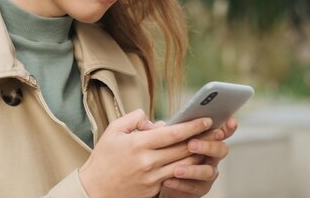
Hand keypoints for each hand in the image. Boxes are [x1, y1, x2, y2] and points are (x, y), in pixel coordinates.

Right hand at [79, 109, 212, 197]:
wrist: (94, 190)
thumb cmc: (103, 158)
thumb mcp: (113, 131)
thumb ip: (134, 118)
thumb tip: (154, 120)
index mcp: (139, 144)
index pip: (173, 133)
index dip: (192, 126)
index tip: (205, 120)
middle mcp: (148, 162)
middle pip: (183, 149)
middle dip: (202, 139)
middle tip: (215, 131)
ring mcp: (152, 178)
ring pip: (184, 165)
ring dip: (198, 154)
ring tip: (208, 145)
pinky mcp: (154, 190)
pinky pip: (175, 177)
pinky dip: (186, 168)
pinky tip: (193, 161)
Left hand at [159, 117, 238, 196]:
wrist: (165, 180)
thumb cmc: (171, 154)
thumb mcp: (170, 140)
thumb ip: (169, 131)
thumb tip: (158, 125)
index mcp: (207, 141)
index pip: (222, 132)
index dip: (228, 127)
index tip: (230, 121)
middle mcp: (212, 157)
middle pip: (220, 150)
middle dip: (208, 146)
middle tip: (191, 144)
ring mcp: (208, 173)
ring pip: (208, 171)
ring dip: (192, 169)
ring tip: (176, 169)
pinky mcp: (200, 188)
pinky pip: (194, 187)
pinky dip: (181, 183)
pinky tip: (168, 180)